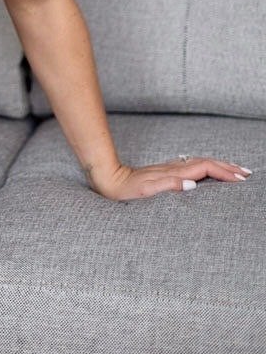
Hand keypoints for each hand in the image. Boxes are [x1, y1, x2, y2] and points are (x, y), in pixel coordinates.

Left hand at [87, 155, 252, 199]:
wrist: (108, 179)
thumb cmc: (126, 189)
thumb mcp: (146, 190)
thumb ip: (170, 186)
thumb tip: (193, 184)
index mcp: (174, 172)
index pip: (206, 169)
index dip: (224, 172)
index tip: (241, 179)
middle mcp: (174, 168)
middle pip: (207, 162)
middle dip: (227, 167)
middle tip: (246, 173)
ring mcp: (170, 169)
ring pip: (201, 163)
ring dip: (219, 166)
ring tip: (234, 171)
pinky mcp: (166, 172)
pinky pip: (193, 167)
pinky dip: (207, 168)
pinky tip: (209, 172)